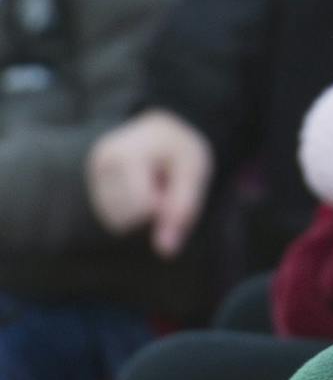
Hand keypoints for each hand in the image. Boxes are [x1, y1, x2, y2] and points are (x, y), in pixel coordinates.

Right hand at [86, 109, 212, 256]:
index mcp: (125, 156)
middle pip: (126, 220)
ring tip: (152, 184)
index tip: (172, 183)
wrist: (165, 127)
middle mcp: (100, 165)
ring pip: (117, 223)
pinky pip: (112, 218)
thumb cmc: (182, 148)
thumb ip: (182, 209)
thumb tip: (166, 251)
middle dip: (151, 209)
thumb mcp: (194, 172)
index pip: (142, 208)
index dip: (164, 204)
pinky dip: (130, 211)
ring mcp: (92, 176)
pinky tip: (139, 188)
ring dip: (140, 212)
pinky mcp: (92, 186)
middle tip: (162, 182)